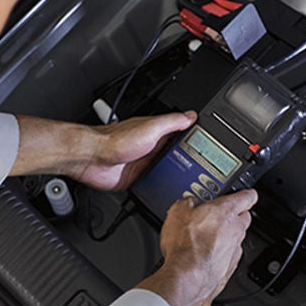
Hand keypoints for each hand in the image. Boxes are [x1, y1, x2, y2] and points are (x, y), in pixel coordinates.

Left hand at [73, 111, 196, 190]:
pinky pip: (155, 183)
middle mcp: (152, 148)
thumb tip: (191, 115)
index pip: (181, 134)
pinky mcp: (139, 179)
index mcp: (157, 133)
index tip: (212, 145)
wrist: (94, 160)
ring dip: (177, 175)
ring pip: (168, 170)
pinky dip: (162, 187)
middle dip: (191, 161)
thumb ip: (171, 122)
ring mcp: (145, 164)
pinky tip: (170, 190)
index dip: (195, 139)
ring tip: (195, 182)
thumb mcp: (151, 128)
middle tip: (208, 169)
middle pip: (177, 155)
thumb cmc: (116, 141)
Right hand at [136, 189, 257, 305]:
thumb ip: (188, 202)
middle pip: (243, 218)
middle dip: (233, 216)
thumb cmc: (185, 246)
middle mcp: (236, 231)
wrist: (186, 278)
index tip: (244, 194)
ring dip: (224, 238)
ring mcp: (234, 252)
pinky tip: (202, 257)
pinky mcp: (228, 270)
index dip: (245, 194)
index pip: (248, 197)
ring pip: (236, 239)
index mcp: (227, 211)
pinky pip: (228, 258)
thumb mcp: (178, 210)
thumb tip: (189, 203)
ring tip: (202, 239)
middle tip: (214, 215)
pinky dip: (218, 256)